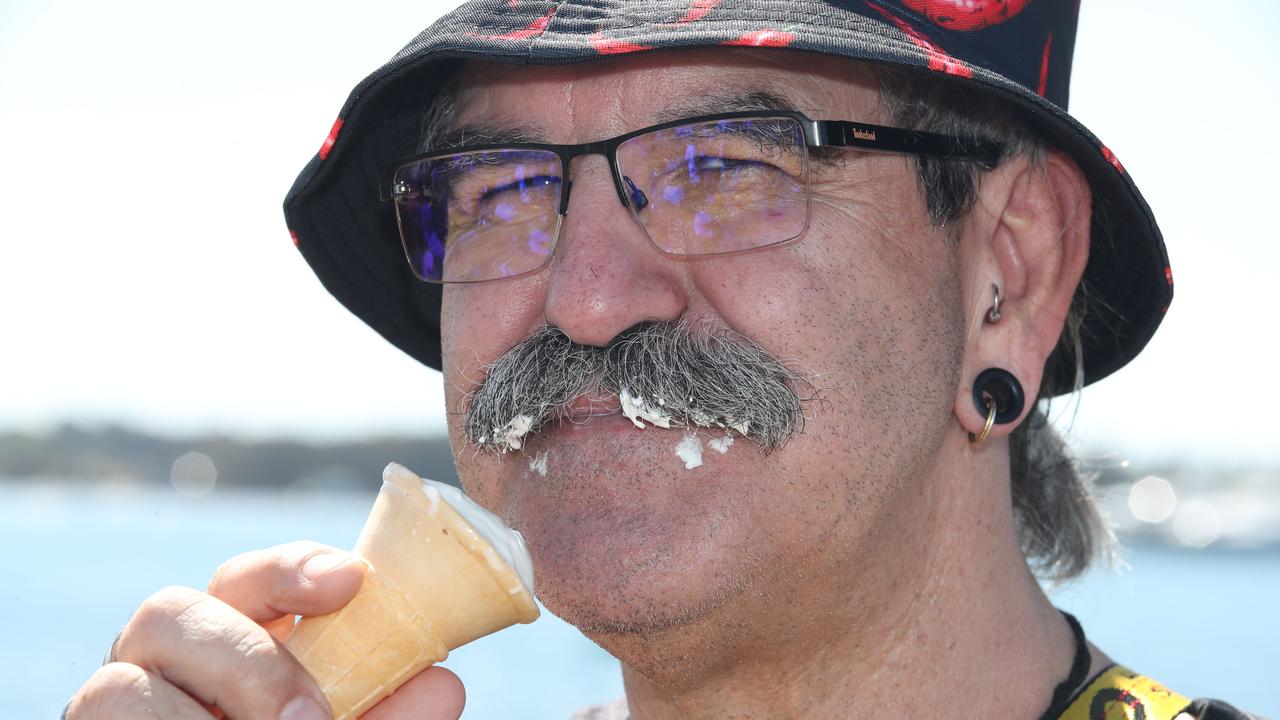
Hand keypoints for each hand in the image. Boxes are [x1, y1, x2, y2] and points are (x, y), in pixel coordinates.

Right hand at [64, 541, 464, 718]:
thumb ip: (385, 710)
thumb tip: (445, 686)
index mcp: (227, 637)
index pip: (246, 577)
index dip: (291, 568)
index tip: (350, 579)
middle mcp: (159, 662)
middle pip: (168, 611)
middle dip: (243, 660)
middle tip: (309, 716)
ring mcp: (115, 705)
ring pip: (117, 689)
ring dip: (191, 719)